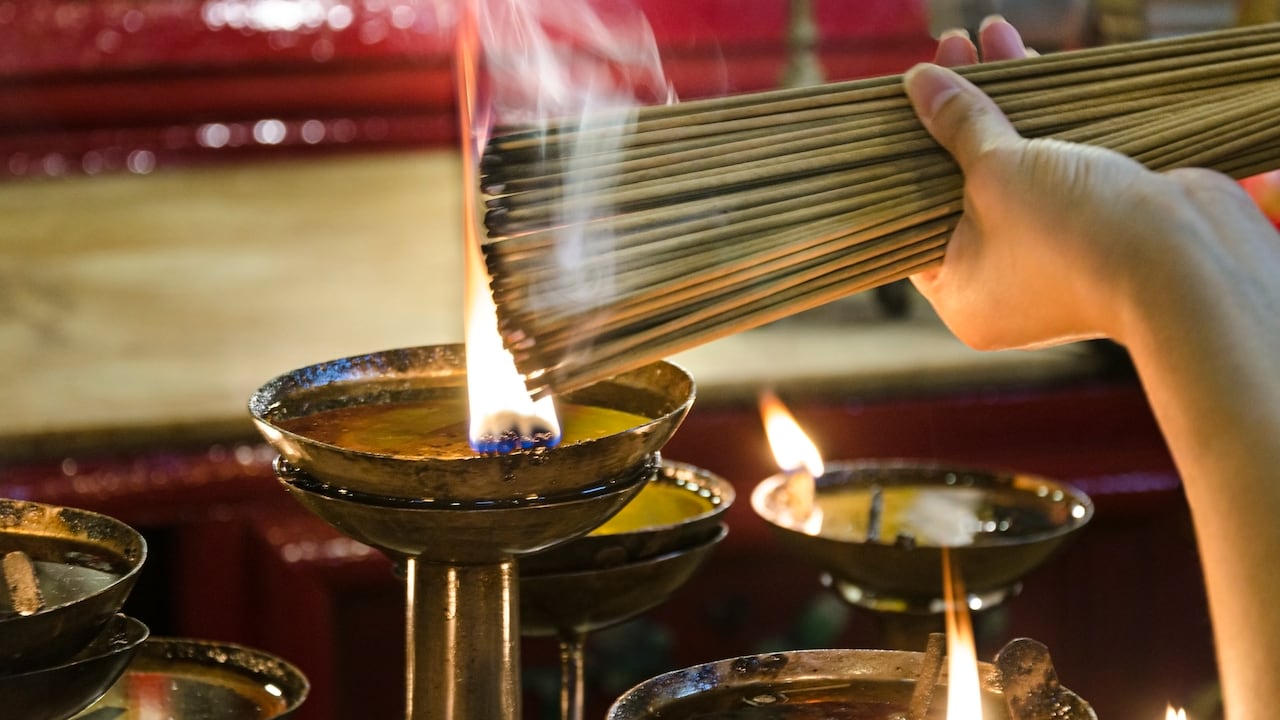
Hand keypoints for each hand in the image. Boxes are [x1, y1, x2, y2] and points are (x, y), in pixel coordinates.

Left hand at [902, 18, 1268, 351]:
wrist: (1190, 259)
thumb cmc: (1074, 235)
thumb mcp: (997, 171)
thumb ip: (958, 125)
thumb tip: (920, 83)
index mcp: (961, 295)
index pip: (914, 218)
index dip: (907, 154)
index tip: (904, 103)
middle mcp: (1002, 284)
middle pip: (962, 184)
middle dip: (958, 113)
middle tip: (948, 55)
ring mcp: (1054, 257)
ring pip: (1014, 168)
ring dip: (1003, 102)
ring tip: (988, 38)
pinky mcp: (1097, 226)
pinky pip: (1057, 165)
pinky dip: (1045, 118)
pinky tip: (1029, 58)